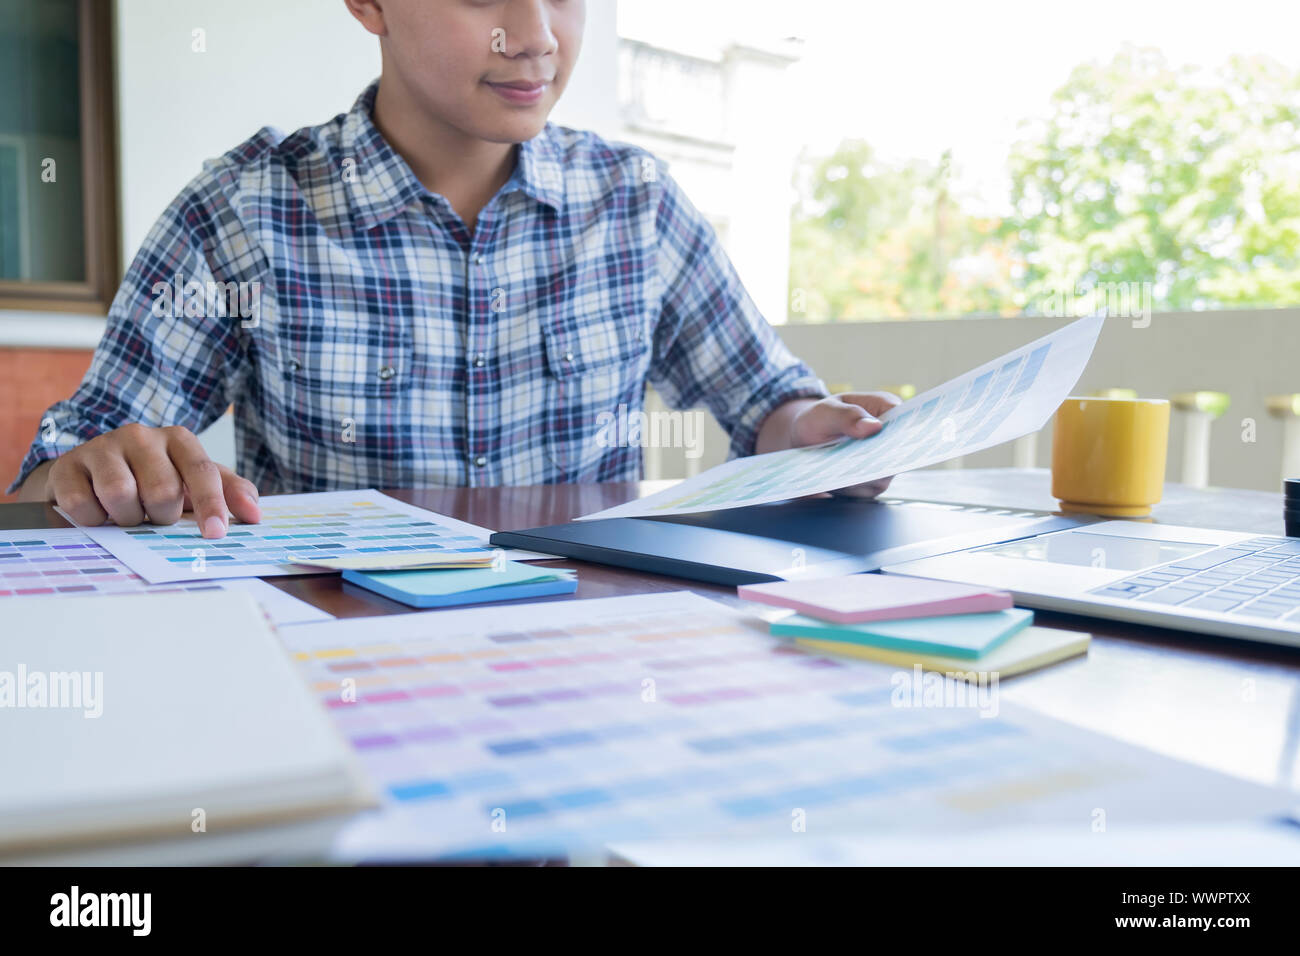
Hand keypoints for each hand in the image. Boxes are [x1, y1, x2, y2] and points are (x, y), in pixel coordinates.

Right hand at [40, 424, 260, 538]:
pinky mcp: (68, 466)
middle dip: (161, 517)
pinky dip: (92, 520)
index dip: (211, 504)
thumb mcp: (193, 482)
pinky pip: (82, 504)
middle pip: (162, 490)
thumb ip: (228, 493)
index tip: (216, 534)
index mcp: (178, 440)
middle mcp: (141, 436)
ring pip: (120, 495)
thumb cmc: (152, 480)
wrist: (90, 474)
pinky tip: (97, 513)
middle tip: (153, 517)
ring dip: (126, 519)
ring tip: (126, 515)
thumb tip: (255, 515)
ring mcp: (102, 447)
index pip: (202, 471)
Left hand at [789, 391, 902, 498]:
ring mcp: (885, 461)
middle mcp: (891, 437)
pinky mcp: (873, 481)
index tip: (885, 445)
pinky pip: (867, 490)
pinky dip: (850, 489)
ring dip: (860, 478)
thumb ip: (847, 416)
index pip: (905, 421)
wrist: (806, 439)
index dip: (901, 434)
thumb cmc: (819, 418)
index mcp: (886, 408)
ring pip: (882, 477)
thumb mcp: (826, 411)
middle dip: (876, 461)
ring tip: (837, 475)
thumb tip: (873, 427)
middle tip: (852, 465)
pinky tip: (835, 484)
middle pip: (896, 454)